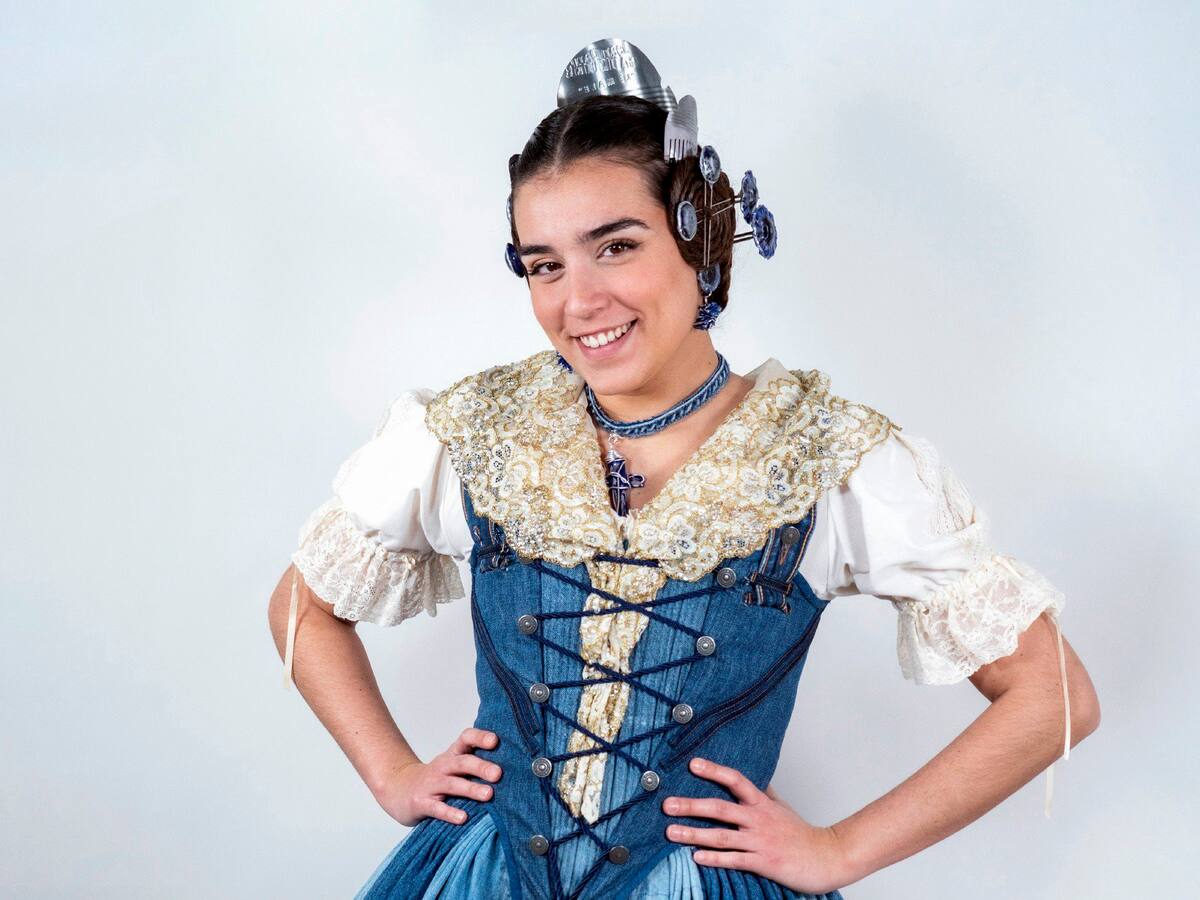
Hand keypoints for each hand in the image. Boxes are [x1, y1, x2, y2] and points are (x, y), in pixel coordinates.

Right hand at [373, 728, 502, 826]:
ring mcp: (430, 784)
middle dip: (481, 767)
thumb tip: (515, 769)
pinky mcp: (421, 803)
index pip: (466, 739)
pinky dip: (450, 813)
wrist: (397, 789)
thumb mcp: (453, 767)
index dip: (479, 737)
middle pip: (462, 762)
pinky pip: (437, 808)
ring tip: (488, 795)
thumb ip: (476, 766)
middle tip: (499, 773)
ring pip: (452, 784)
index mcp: (452, 755)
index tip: (495, 741)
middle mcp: (442, 767)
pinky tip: (463, 818)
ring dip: (470, 789)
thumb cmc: (436, 779)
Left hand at [662, 756, 853, 893]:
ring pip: (722, 836)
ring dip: (694, 833)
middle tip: (667, 804)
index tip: (693, 764)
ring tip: (671, 832)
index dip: (714, 771)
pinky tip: (696, 857)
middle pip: (720, 808)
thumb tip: (755, 777)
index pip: (736, 780)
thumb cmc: (802, 833)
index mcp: (762, 804)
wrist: (827, 857)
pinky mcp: (764, 862)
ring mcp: (760, 841)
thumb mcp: (782, 808)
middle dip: (692, 805)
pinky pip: (734, 860)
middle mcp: (758, 819)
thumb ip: (765, 793)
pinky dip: (714, 858)